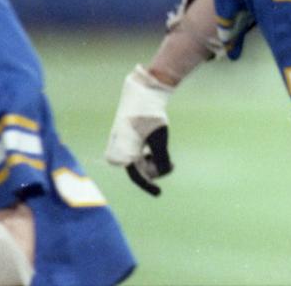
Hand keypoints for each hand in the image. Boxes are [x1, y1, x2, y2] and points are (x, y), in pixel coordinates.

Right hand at [106, 65, 174, 195]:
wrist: (140, 96)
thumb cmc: (150, 117)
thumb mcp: (160, 138)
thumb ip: (162, 159)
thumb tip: (163, 172)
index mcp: (124, 153)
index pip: (138, 176)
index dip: (149, 186)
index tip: (159, 194)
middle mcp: (118, 153)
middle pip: (142, 172)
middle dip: (156, 170)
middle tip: (172, 165)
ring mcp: (119, 150)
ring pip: (141, 166)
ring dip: (154, 163)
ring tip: (165, 157)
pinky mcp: (123, 145)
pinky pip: (138, 159)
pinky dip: (149, 157)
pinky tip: (154, 151)